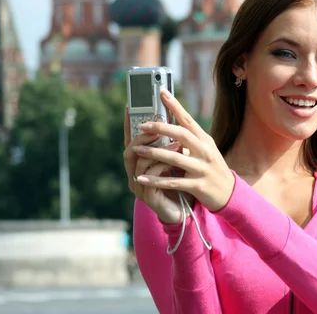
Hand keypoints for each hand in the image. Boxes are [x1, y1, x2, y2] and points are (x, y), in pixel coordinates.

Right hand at [123, 107, 188, 223]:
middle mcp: (135, 173)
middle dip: (142, 137)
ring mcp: (139, 186)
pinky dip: (162, 166)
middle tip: (156, 125)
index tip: (130, 105)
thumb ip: (173, 144)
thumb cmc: (181, 184)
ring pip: (139, 163)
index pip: (131, 140)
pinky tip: (175, 160)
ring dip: (157, 151)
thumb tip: (176, 117)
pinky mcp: (148, 197)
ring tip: (176, 142)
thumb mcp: (178, 160)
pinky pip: (149, 178)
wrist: (187, 212)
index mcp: (141, 163)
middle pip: (129, 150)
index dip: (129, 123)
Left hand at [132, 90, 234, 212]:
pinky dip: (156, 180)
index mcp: (205, 140)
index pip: (188, 120)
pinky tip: (141, 178)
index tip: (162, 93)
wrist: (229, 193)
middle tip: (143, 125)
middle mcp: (205, 151)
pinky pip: (173, 182)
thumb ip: (190, 138)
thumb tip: (169, 124)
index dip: (175, 106)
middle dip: (161, 129)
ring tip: (136, 150)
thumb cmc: (212, 167)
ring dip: (154, 154)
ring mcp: (202, 169)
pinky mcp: (198, 185)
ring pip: (175, 158)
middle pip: (182, 135)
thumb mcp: (206, 149)